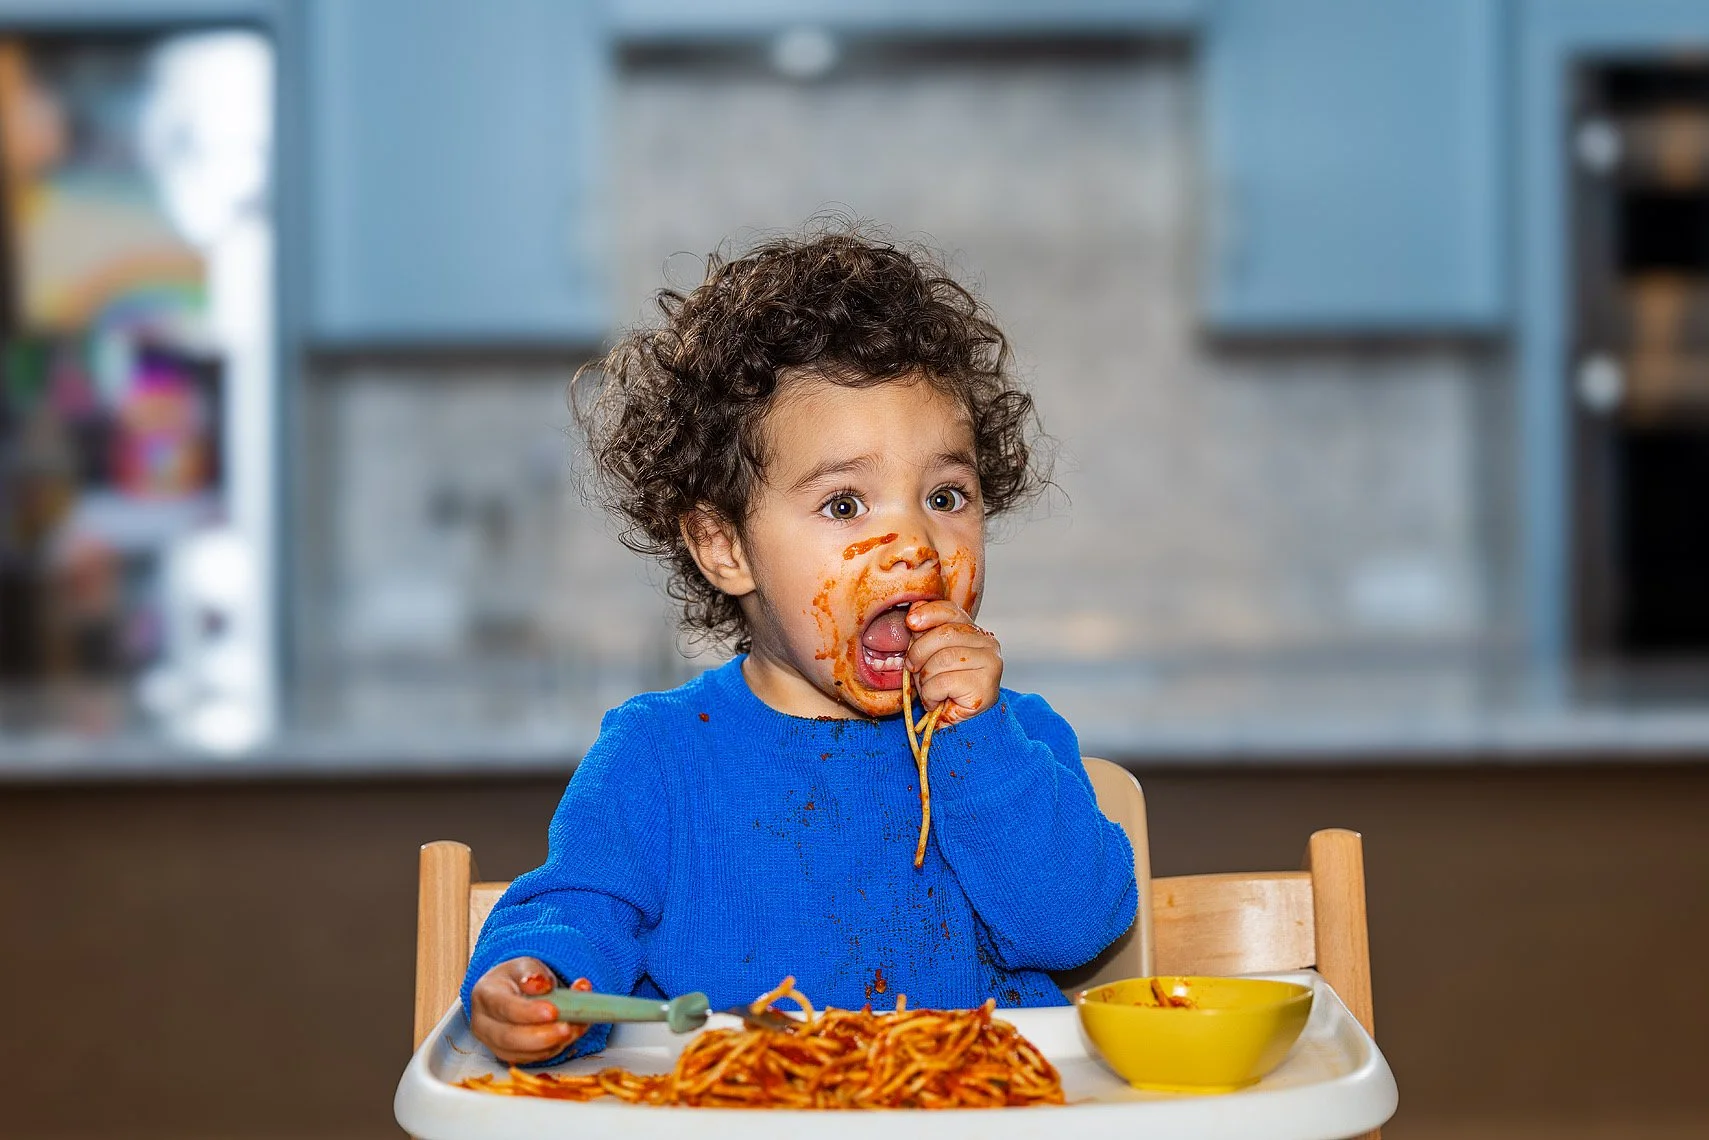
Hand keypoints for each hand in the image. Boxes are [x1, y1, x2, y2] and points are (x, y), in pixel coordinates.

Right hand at [468, 958, 591, 1063]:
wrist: (510, 991)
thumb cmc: (517, 978)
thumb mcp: (525, 965)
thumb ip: (534, 973)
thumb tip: (542, 985)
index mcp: (485, 994)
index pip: (503, 1007)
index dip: (528, 1012)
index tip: (553, 1011)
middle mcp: (483, 1023)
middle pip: (509, 1038)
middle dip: (542, 1037)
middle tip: (567, 1029)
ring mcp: (493, 1044)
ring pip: (521, 1053)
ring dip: (552, 1044)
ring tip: (576, 1029)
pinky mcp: (507, 1056)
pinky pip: (531, 1059)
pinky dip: (553, 1049)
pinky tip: (570, 1035)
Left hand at [903, 600, 1000, 726]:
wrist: (965, 725)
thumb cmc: (944, 688)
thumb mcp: (930, 656)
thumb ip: (925, 634)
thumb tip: (914, 609)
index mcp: (973, 631)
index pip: (951, 611)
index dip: (928, 613)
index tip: (910, 622)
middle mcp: (988, 643)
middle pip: (943, 634)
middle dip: (919, 653)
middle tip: (913, 669)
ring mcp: (990, 663)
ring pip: (941, 660)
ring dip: (924, 679)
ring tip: (928, 690)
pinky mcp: (985, 685)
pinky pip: (942, 682)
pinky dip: (930, 695)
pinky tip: (936, 701)